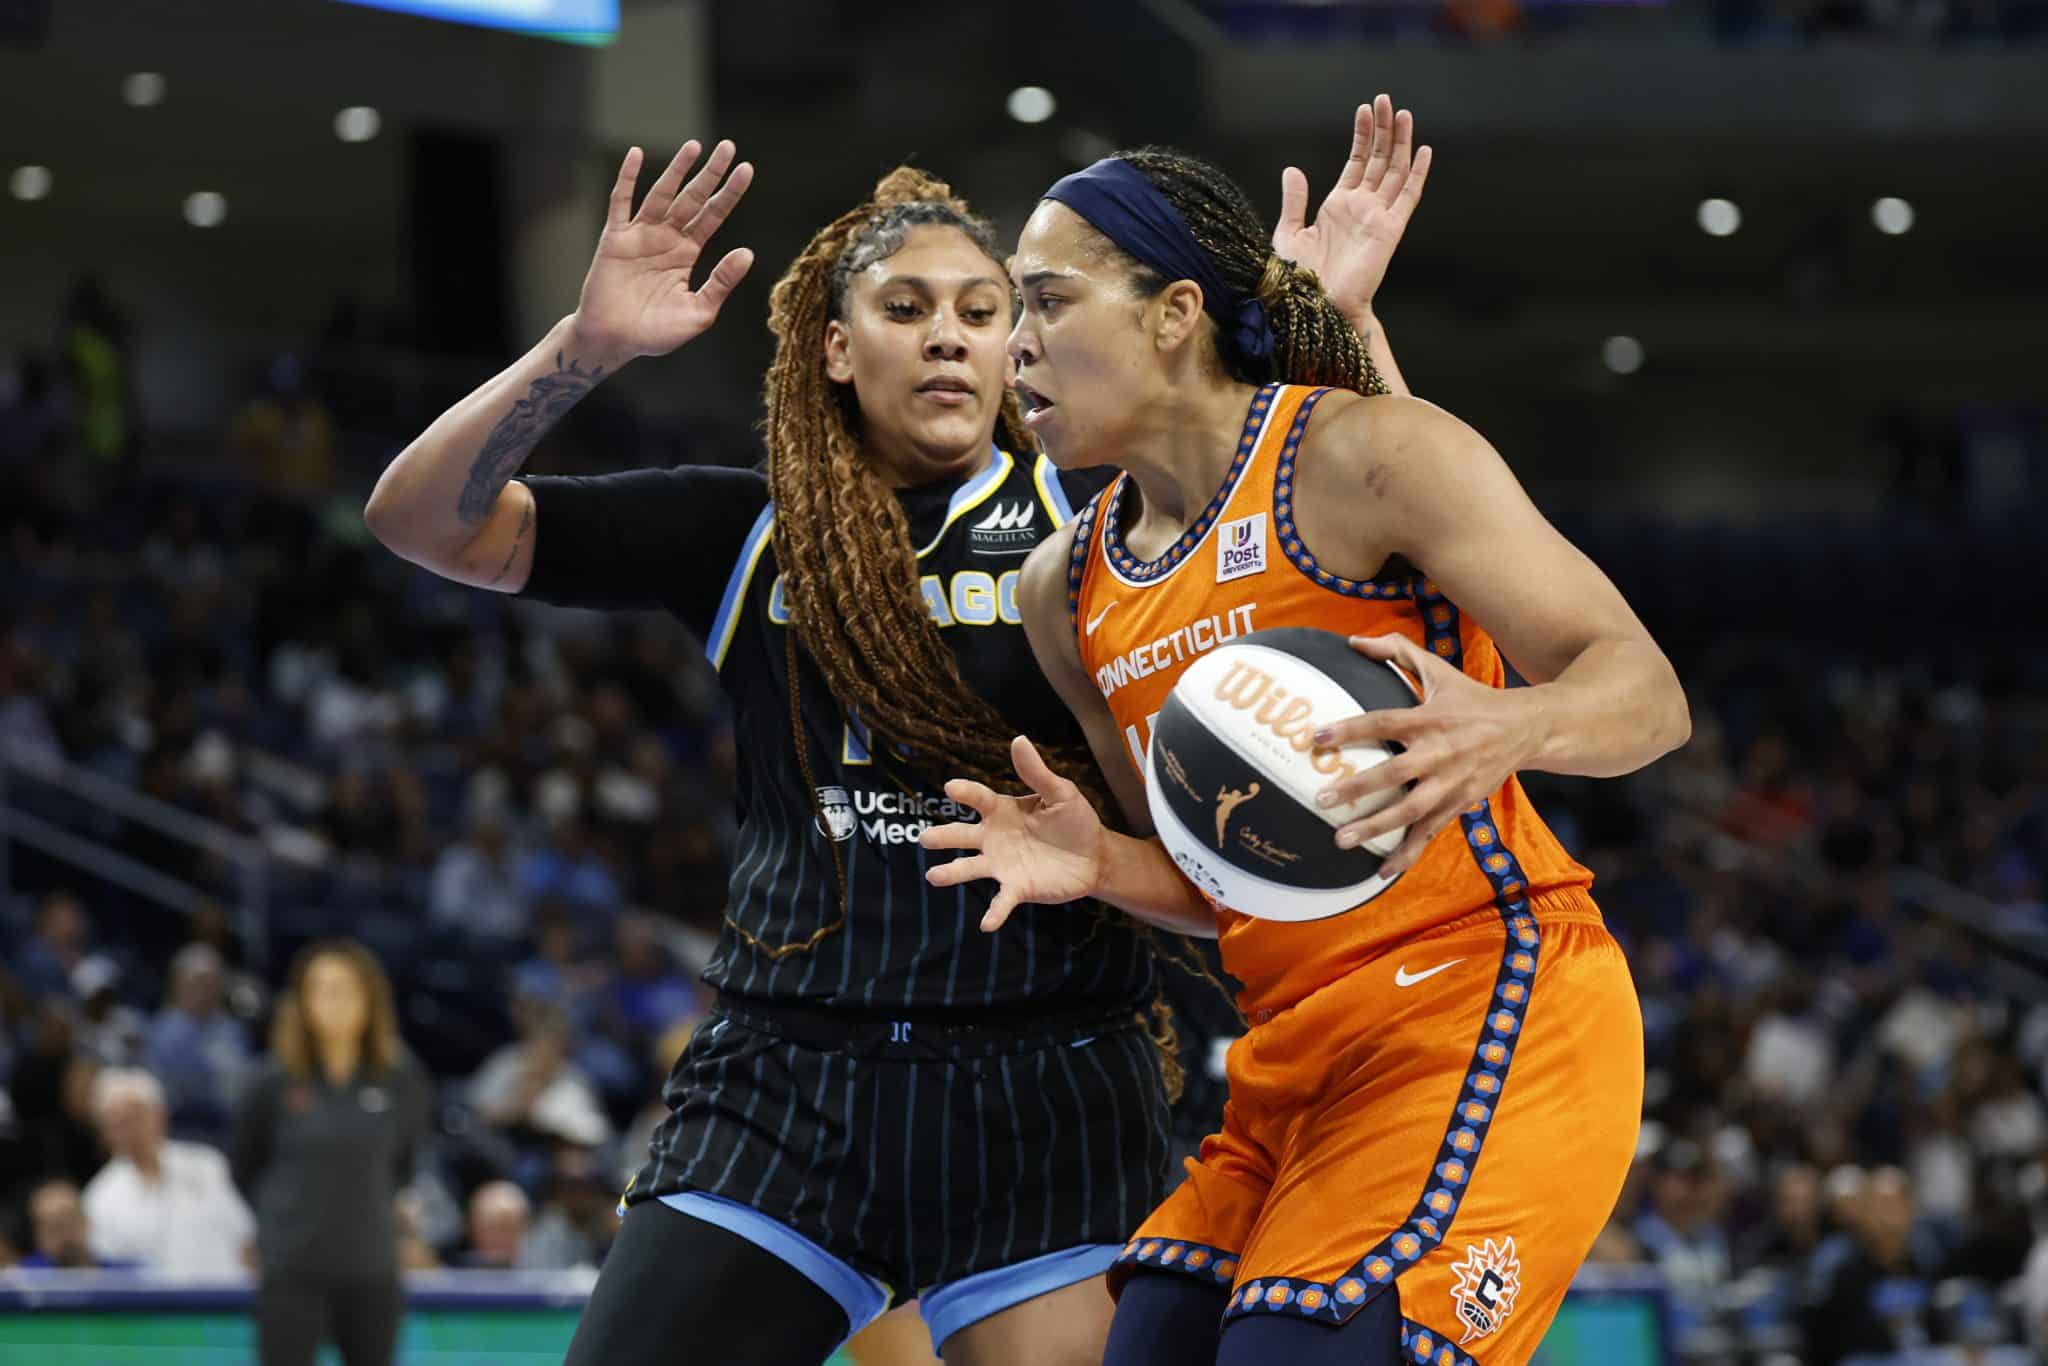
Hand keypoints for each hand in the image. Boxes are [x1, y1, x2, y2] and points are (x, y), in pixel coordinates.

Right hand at [571, 140, 756, 363]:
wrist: (614, 342)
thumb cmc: (656, 333)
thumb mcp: (699, 312)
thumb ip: (722, 282)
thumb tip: (748, 253)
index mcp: (687, 253)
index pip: (713, 216)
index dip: (729, 193)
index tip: (747, 169)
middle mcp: (666, 238)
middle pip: (692, 199)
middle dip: (709, 173)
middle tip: (728, 146)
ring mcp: (640, 235)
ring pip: (662, 194)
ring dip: (677, 170)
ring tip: (694, 146)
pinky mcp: (615, 238)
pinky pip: (621, 202)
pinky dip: (628, 178)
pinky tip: (637, 155)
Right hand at [920, 736, 1104, 931]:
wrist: (1094, 856)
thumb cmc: (1074, 820)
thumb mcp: (1060, 793)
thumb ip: (1037, 772)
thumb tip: (1019, 740)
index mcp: (1003, 811)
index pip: (978, 799)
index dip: (965, 792)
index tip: (951, 788)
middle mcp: (995, 838)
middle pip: (963, 836)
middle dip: (943, 837)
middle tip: (924, 838)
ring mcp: (1003, 864)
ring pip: (971, 868)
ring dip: (952, 873)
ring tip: (933, 875)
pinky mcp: (1017, 888)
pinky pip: (1000, 901)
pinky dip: (993, 912)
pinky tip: (986, 924)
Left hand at [1272, 95, 1430, 325]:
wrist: (1313, 306)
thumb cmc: (1297, 279)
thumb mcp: (1288, 233)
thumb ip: (1294, 201)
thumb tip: (1293, 169)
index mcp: (1338, 206)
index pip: (1356, 162)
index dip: (1362, 135)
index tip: (1364, 108)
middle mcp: (1361, 208)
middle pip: (1379, 160)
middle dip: (1382, 129)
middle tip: (1385, 99)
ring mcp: (1377, 217)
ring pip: (1394, 171)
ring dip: (1399, 142)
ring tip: (1401, 112)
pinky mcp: (1389, 230)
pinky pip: (1408, 198)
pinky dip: (1417, 174)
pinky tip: (1422, 150)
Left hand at [1309, 634, 1543, 879]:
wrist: (1527, 730)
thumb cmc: (1473, 699)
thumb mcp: (1439, 671)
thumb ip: (1397, 652)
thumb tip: (1353, 641)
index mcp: (1432, 719)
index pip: (1385, 723)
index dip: (1351, 730)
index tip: (1317, 739)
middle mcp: (1441, 752)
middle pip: (1395, 772)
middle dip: (1359, 788)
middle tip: (1322, 798)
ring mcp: (1452, 783)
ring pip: (1411, 810)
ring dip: (1376, 826)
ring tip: (1342, 838)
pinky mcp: (1461, 804)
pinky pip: (1430, 831)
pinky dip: (1408, 852)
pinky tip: (1382, 871)